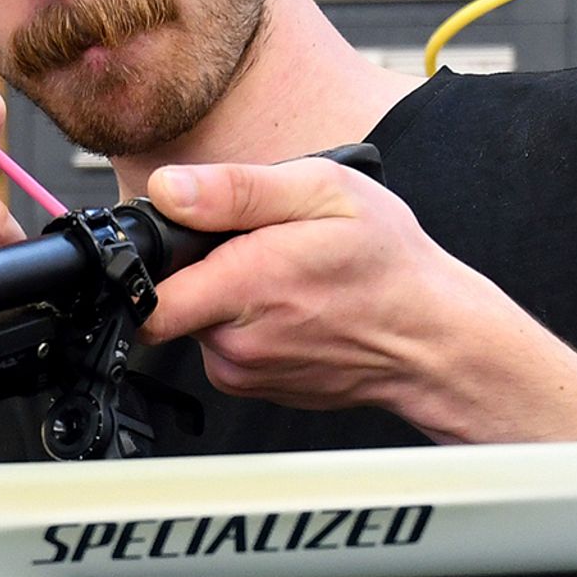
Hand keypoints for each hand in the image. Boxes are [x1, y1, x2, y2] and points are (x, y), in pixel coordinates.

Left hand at [139, 156, 546, 431]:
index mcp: (245, 286)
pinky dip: (248, 324)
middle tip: (256, 248)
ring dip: (228, 296)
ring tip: (285, 277)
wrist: (431, 338)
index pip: (145, 297)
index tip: (176, 242)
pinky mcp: (256, 387)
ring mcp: (245, 371)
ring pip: (200, 323)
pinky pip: (227, 346)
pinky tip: (292, 307)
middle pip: (172, 301)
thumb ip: (236, 190)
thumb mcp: (322, 192)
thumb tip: (169, 190)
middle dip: (200, 269)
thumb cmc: (389, 266)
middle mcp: (237, 341)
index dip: (147, 262)